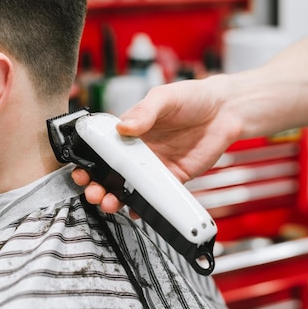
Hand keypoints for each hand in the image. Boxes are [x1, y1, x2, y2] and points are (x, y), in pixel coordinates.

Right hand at [72, 74, 239, 213]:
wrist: (225, 111)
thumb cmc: (192, 97)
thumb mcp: (164, 98)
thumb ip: (145, 112)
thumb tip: (124, 127)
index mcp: (131, 129)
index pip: (104, 147)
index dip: (89, 161)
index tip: (82, 171)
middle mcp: (140, 149)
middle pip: (112, 171)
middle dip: (98, 184)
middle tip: (93, 192)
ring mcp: (155, 165)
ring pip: (130, 186)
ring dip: (116, 197)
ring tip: (109, 202)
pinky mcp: (173, 177)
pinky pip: (156, 195)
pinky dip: (144, 206)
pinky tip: (135, 211)